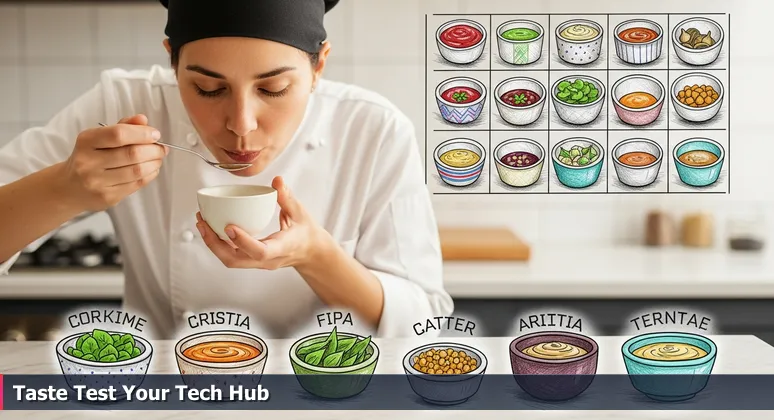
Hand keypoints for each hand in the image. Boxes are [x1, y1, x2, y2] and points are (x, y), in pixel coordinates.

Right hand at [62, 114, 167, 211]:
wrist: (70, 187)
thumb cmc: (89, 157)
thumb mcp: (99, 137)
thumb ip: (123, 127)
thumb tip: (143, 120)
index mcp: (86, 141)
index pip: (118, 134)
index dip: (142, 133)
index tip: (155, 134)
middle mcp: (88, 162)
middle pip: (132, 154)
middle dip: (153, 150)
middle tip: (161, 148)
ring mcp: (97, 182)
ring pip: (137, 171)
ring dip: (154, 163)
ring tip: (158, 158)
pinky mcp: (107, 197)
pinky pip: (136, 184)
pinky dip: (150, 174)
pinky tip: (151, 169)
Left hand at [196, 176, 331, 269]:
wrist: (310, 252)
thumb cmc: (305, 233)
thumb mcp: (300, 212)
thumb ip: (287, 197)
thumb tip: (277, 181)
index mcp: (281, 248)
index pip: (260, 252)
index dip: (242, 241)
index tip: (229, 227)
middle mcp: (267, 260)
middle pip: (236, 260)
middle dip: (215, 243)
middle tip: (203, 223)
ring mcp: (258, 263)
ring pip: (230, 260)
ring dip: (212, 244)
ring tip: (202, 223)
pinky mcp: (252, 260)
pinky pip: (231, 256)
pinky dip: (218, 244)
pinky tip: (211, 228)